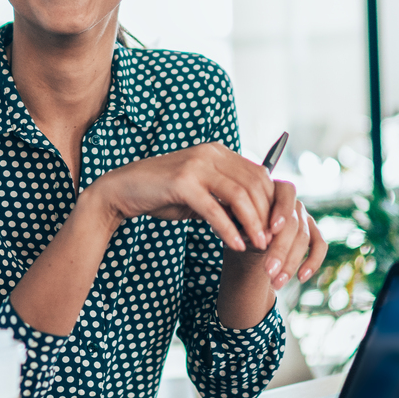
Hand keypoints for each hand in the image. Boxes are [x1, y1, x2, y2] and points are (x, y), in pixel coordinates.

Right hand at [89, 143, 275, 254]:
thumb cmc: (161, 194)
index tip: (276, 227)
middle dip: (267, 215)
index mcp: (218, 152)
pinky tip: (237, 245)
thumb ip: (224, 199)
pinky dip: (229, 229)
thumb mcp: (199, 193)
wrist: (122, 190)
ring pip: (239, 195)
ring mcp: (196, 165)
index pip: (259, 174)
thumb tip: (254, 219)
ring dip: (253, 223)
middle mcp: (210, 153)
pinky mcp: (182, 182)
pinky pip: (214, 209)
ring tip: (259, 245)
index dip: (272, 202)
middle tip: (272, 241)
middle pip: (254, 184)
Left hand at [238, 180, 326, 290]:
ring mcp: (305, 217)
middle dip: (281, 250)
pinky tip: (301, 277)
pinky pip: (320, 246)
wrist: (244, 238)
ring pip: (304, 238)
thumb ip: (240, 219)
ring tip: (275, 282)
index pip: (285, 193)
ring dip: (290, 262)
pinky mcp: (313, 233)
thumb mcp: (232, 218)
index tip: (271, 231)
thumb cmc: (235, 224)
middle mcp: (293, 201)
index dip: (280, 211)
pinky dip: (313, 262)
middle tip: (268, 271)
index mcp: (274, 189)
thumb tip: (244, 232)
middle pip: (293, 223)